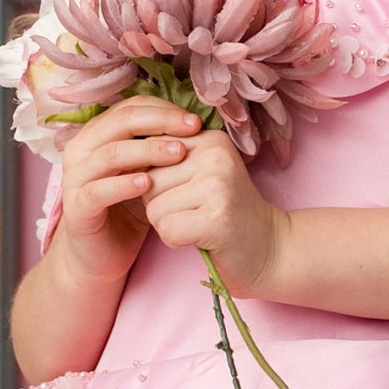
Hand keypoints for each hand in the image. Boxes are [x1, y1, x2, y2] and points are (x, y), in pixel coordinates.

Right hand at [50, 92, 194, 269]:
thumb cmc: (128, 207)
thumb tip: (196, 123)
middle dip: (160, 122)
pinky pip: (98, 191)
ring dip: (147, 150)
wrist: (102, 254)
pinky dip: (123, 184)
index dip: (163, 110)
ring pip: (110, 153)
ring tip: (178, 153)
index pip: (130, 108)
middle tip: (192, 130)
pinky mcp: (76, 208)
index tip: (195, 121)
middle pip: (120, 122)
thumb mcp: (148, 171)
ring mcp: (76, 178)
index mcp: (98, 134)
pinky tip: (148, 184)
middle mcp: (82, 149)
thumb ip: (160, 148)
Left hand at [142, 123, 289, 294]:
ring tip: (199, 223)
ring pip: (154, 208)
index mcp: (209, 138)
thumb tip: (120, 156)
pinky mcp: (217, 218)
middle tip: (195, 212)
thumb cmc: (223, 213)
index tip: (185, 193)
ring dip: (168, 224)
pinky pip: (167, 230)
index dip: (157, 182)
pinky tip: (201, 238)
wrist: (268, 249)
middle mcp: (215, 154)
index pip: (149, 153)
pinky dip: (176, 241)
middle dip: (160, 205)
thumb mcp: (199, 174)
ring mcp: (218, 185)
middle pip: (147, 181)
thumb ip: (167, 159)